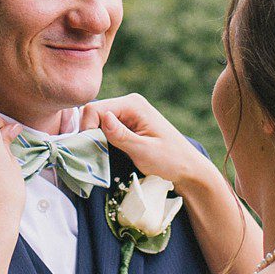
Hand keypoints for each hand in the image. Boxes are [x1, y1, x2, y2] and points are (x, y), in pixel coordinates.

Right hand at [88, 94, 213, 189]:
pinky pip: (105, 129)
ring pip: (97, 122)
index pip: (94, 109)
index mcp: (133, 104)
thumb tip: (103, 117)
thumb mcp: (144, 151)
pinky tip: (109, 153)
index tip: (91, 150)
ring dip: (96, 139)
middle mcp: (129, 104)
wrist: (188, 169)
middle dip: (90, 134)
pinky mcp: (128, 125)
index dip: (86, 129)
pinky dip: (103, 141)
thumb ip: (121, 135)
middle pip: (93, 114)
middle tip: (97, 155)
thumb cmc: (171, 161)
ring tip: (103, 156)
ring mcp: (128, 114)